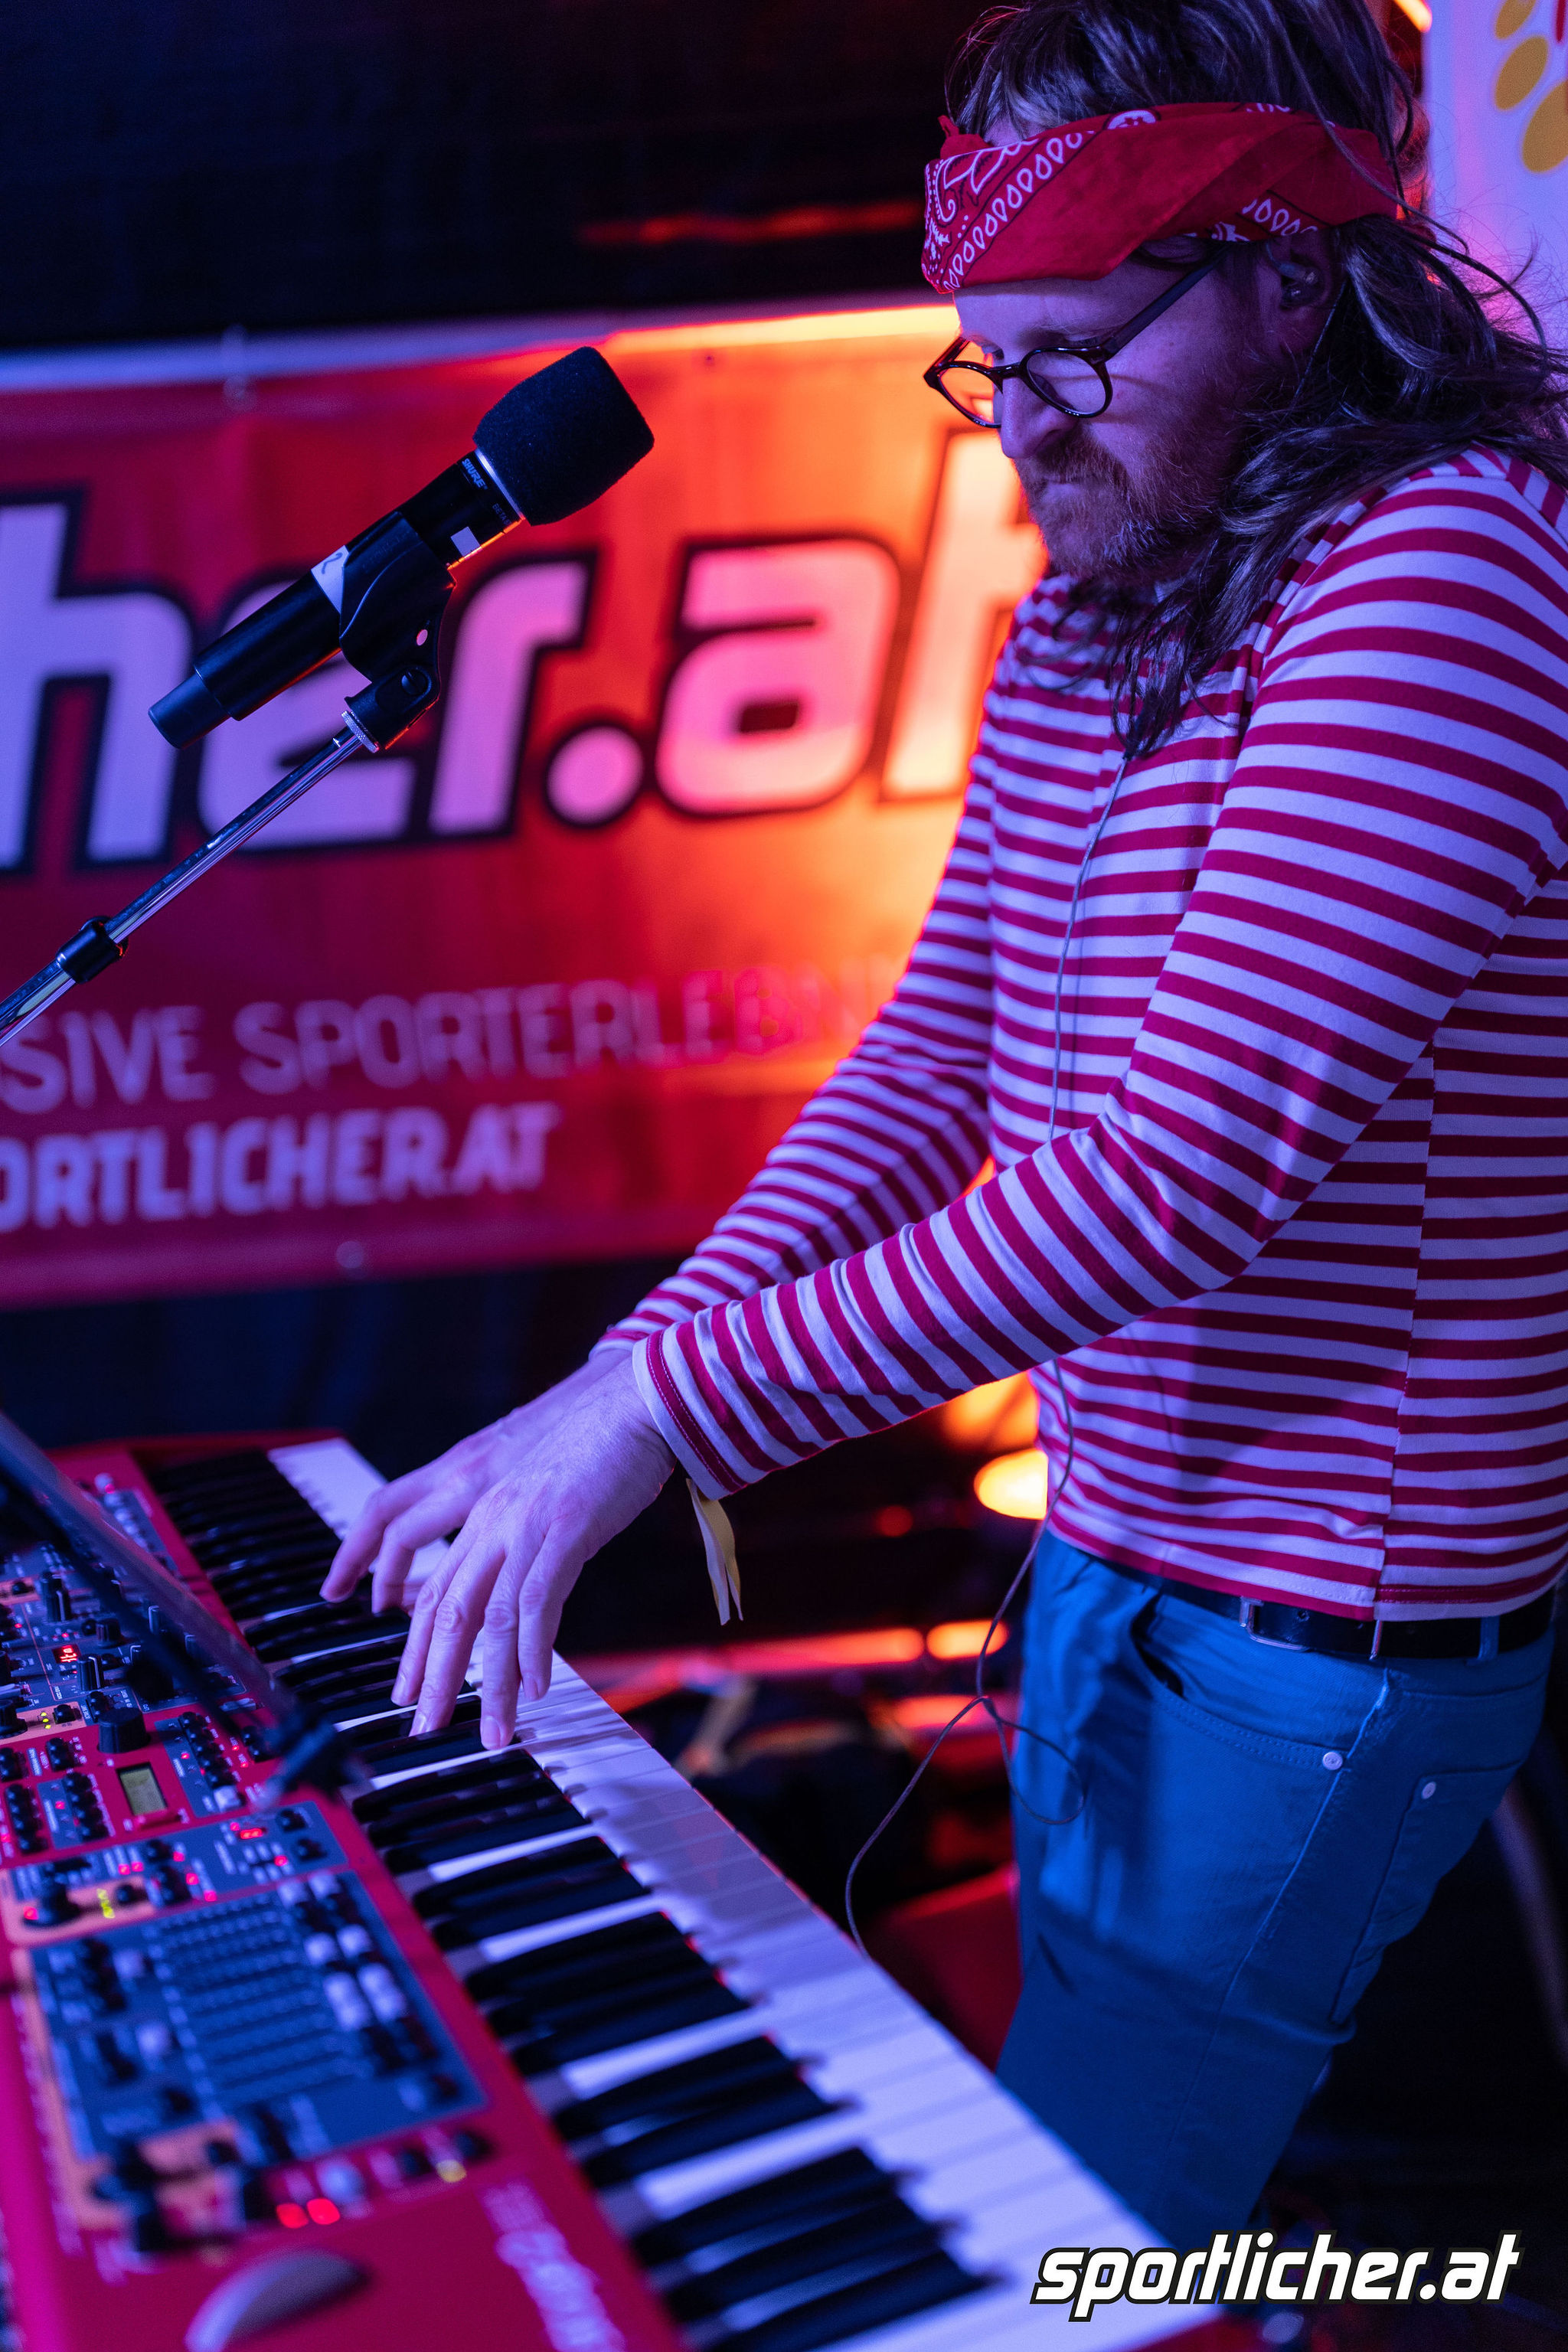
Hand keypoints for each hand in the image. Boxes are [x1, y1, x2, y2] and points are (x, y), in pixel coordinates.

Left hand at [367, 1355, 674, 1746]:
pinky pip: (536, 1605)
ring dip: (484, 1685)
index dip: (390, 1600)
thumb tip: (510, 1560)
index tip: (388, 1646)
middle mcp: (488, 1510)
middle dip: (427, 1671)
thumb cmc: (602, 1431)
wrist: (643, 1394)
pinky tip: (534, 1689)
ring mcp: (522, 1521)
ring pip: (483, 1617)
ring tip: (489, 1733)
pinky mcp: (564, 1529)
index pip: (412, 1553)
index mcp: (476, 1490)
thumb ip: (515, 1513)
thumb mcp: (539, 1473)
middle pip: (440, 1604)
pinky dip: (532, 1653)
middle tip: (418, 1720)